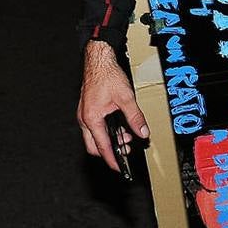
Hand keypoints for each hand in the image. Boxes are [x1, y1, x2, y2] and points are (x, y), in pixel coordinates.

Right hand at [77, 40, 149, 172]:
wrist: (98, 60)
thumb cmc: (107, 75)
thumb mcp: (126, 98)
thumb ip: (135, 117)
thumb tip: (142, 132)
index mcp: (92, 119)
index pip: (102, 147)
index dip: (112, 159)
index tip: (119, 168)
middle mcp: (84, 119)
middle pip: (94, 146)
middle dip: (109, 152)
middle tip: (125, 151)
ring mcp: (84, 114)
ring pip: (93, 136)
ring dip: (109, 139)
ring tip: (126, 134)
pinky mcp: (87, 109)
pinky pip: (94, 126)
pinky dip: (105, 130)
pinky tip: (118, 124)